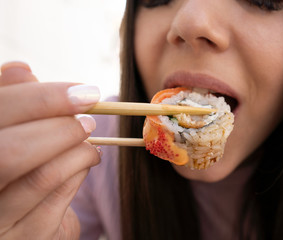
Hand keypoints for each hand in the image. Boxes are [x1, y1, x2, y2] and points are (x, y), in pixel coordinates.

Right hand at [0, 62, 100, 238]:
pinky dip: (80, 170)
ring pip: (41, 176)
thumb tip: (21, 70)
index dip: (42, 99)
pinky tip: (87, 157)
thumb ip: (11, 102)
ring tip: (89, 137)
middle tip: (89, 119)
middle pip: (11, 152)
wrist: (17, 215)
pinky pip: (59, 198)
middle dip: (60, 127)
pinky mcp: (25, 237)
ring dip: (78, 149)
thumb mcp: (8, 130)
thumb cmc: (12, 162)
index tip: (84, 91)